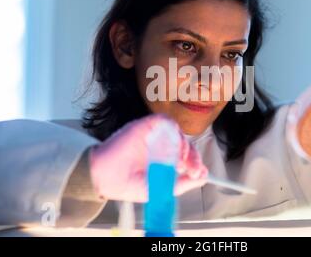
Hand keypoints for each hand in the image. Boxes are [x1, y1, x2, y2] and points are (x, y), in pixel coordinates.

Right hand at [89, 114, 207, 201]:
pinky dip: (171, 131)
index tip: (198, 172)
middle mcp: (160, 144)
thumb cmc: (129, 184)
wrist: (106, 178)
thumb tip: (204, 176)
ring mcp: (153, 134)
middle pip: (184, 142)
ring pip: (177, 131)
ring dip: (183, 145)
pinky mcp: (145, 126)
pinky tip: (170, 147)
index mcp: (164, 158)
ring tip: (179, 160)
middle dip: (192, 155)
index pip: (186, 154)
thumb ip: (183, 182)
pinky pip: (164, 121)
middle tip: (192, 168)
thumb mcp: (162, 188)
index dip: (195, 161)